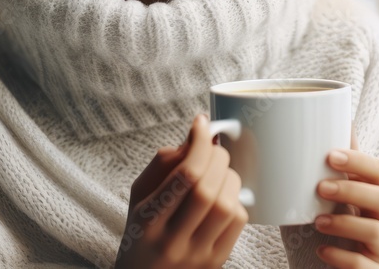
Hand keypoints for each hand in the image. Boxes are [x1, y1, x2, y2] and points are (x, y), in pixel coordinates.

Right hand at [115, 113, 247, 268]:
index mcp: (147, 220)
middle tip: (212, 148)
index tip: (202, 124)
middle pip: (208, 188)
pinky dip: (236, 199)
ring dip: (229, 177)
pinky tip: (223, 196)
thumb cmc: (142, 234)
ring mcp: (198, 254)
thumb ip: (163, 164)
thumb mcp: (139, 198)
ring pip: (227, 204)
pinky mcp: (218, 261)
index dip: (200, 143)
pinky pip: (239, 221)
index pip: (185, 175)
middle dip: (217, 157)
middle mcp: (173, 240)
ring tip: (218, 172)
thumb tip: (195, 138)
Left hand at [312, 126, 378, 267]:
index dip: (359, 161)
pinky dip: (342, 257)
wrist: (344, 264)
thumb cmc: (343, 222)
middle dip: (351, 190)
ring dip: (345, 224)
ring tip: (316, 221)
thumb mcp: (342, 191)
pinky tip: (322, 251)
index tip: (329, 155)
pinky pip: (365, 266)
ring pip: (378, 232)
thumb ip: (345, 162)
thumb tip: (341, 117)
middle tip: (320, 187)